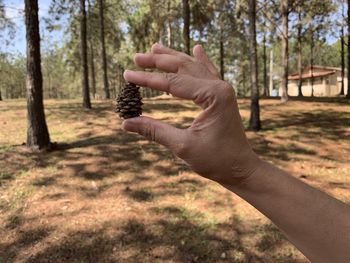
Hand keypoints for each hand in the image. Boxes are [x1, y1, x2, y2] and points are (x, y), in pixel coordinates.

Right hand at [122, 43, 261, 184]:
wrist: (241, 168)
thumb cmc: (216, 160)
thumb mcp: (182, 146)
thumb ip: (154, 131)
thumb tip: (126, 122)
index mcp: (213, 96)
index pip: (173, 83)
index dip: (148, 79)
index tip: (127, 75)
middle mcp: (220, 87)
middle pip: (183, 67)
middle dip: (158, 62)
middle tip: (136, 58)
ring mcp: (222, 90)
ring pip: (194, 67)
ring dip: (173, 57)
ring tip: (155, 47)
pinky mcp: (222, 96)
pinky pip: (208, 73)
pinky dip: (200, 61)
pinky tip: (197, 49)